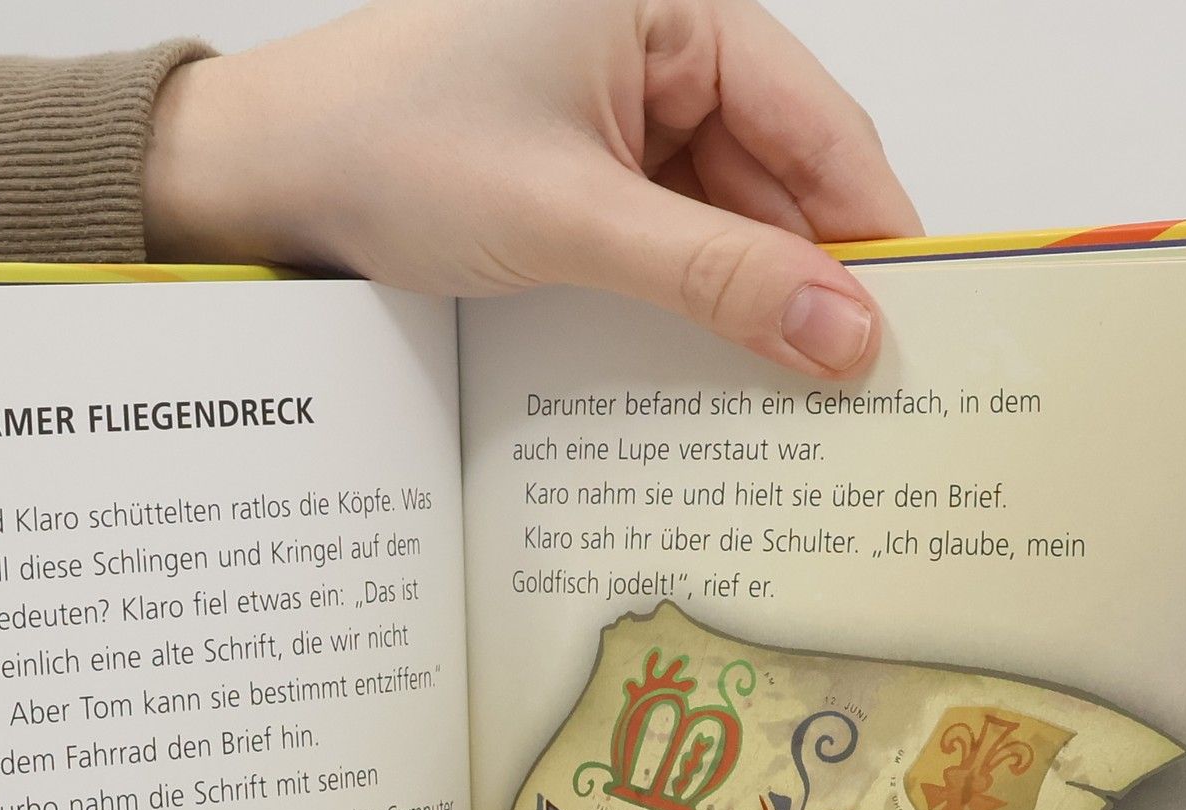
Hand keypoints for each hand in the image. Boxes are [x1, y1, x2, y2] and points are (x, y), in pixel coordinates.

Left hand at [147, 0, 918, 377]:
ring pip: (730, 213)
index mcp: (673, 3)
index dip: (875, 228)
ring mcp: (623, 108)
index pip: (819, 123)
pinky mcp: (588, 165)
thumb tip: (843, 332)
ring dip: (755, 298)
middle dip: (817, 277)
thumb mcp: (573, 217)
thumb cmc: (388, 148)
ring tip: (800, 394)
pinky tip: (720, 363)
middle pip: (783, 173)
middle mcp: (659, 43)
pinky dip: (696, 295)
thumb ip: (716, 277)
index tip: (924, 321)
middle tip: (869, 386)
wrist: (262, 177)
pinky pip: (673, 232)